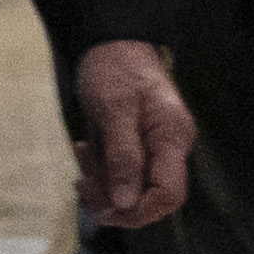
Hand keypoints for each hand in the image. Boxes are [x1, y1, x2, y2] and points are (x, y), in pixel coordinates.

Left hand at [72, 41, 192, 227]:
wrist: (111, 42)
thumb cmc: (115, 69)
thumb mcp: (114, 110)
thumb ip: (123, 157)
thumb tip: (125, 203)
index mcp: (172, 138)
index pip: (169, 193)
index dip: (139, 211)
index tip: (104, 210)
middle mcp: (169, 148)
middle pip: (150, 197)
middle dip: (112, 198)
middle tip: (82, 182)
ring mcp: (154, 148)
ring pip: (131, 189)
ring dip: (101, 182)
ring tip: (81, 153)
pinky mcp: (138, 148)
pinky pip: (121, 173)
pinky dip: (100, 170)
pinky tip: (84, 150)